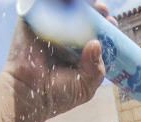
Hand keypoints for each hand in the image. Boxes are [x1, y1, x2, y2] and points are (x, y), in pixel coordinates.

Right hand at [3, 2, 114, 121]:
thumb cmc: (58, 94)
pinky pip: (43, 3)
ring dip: (80, 3)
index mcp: (81, 49)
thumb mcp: (86, 86)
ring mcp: (51, 26)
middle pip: (85, 14)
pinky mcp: (33, 19)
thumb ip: (97, 69)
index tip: (111, 23)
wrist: (29, 94)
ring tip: (90, 5)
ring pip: (67, 6)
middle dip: (96, 9)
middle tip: (102, 11)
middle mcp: (67, 35)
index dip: (106, 25)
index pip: (97, 31)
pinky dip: (56, 1)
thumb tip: (96, 43)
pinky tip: (67, 3)